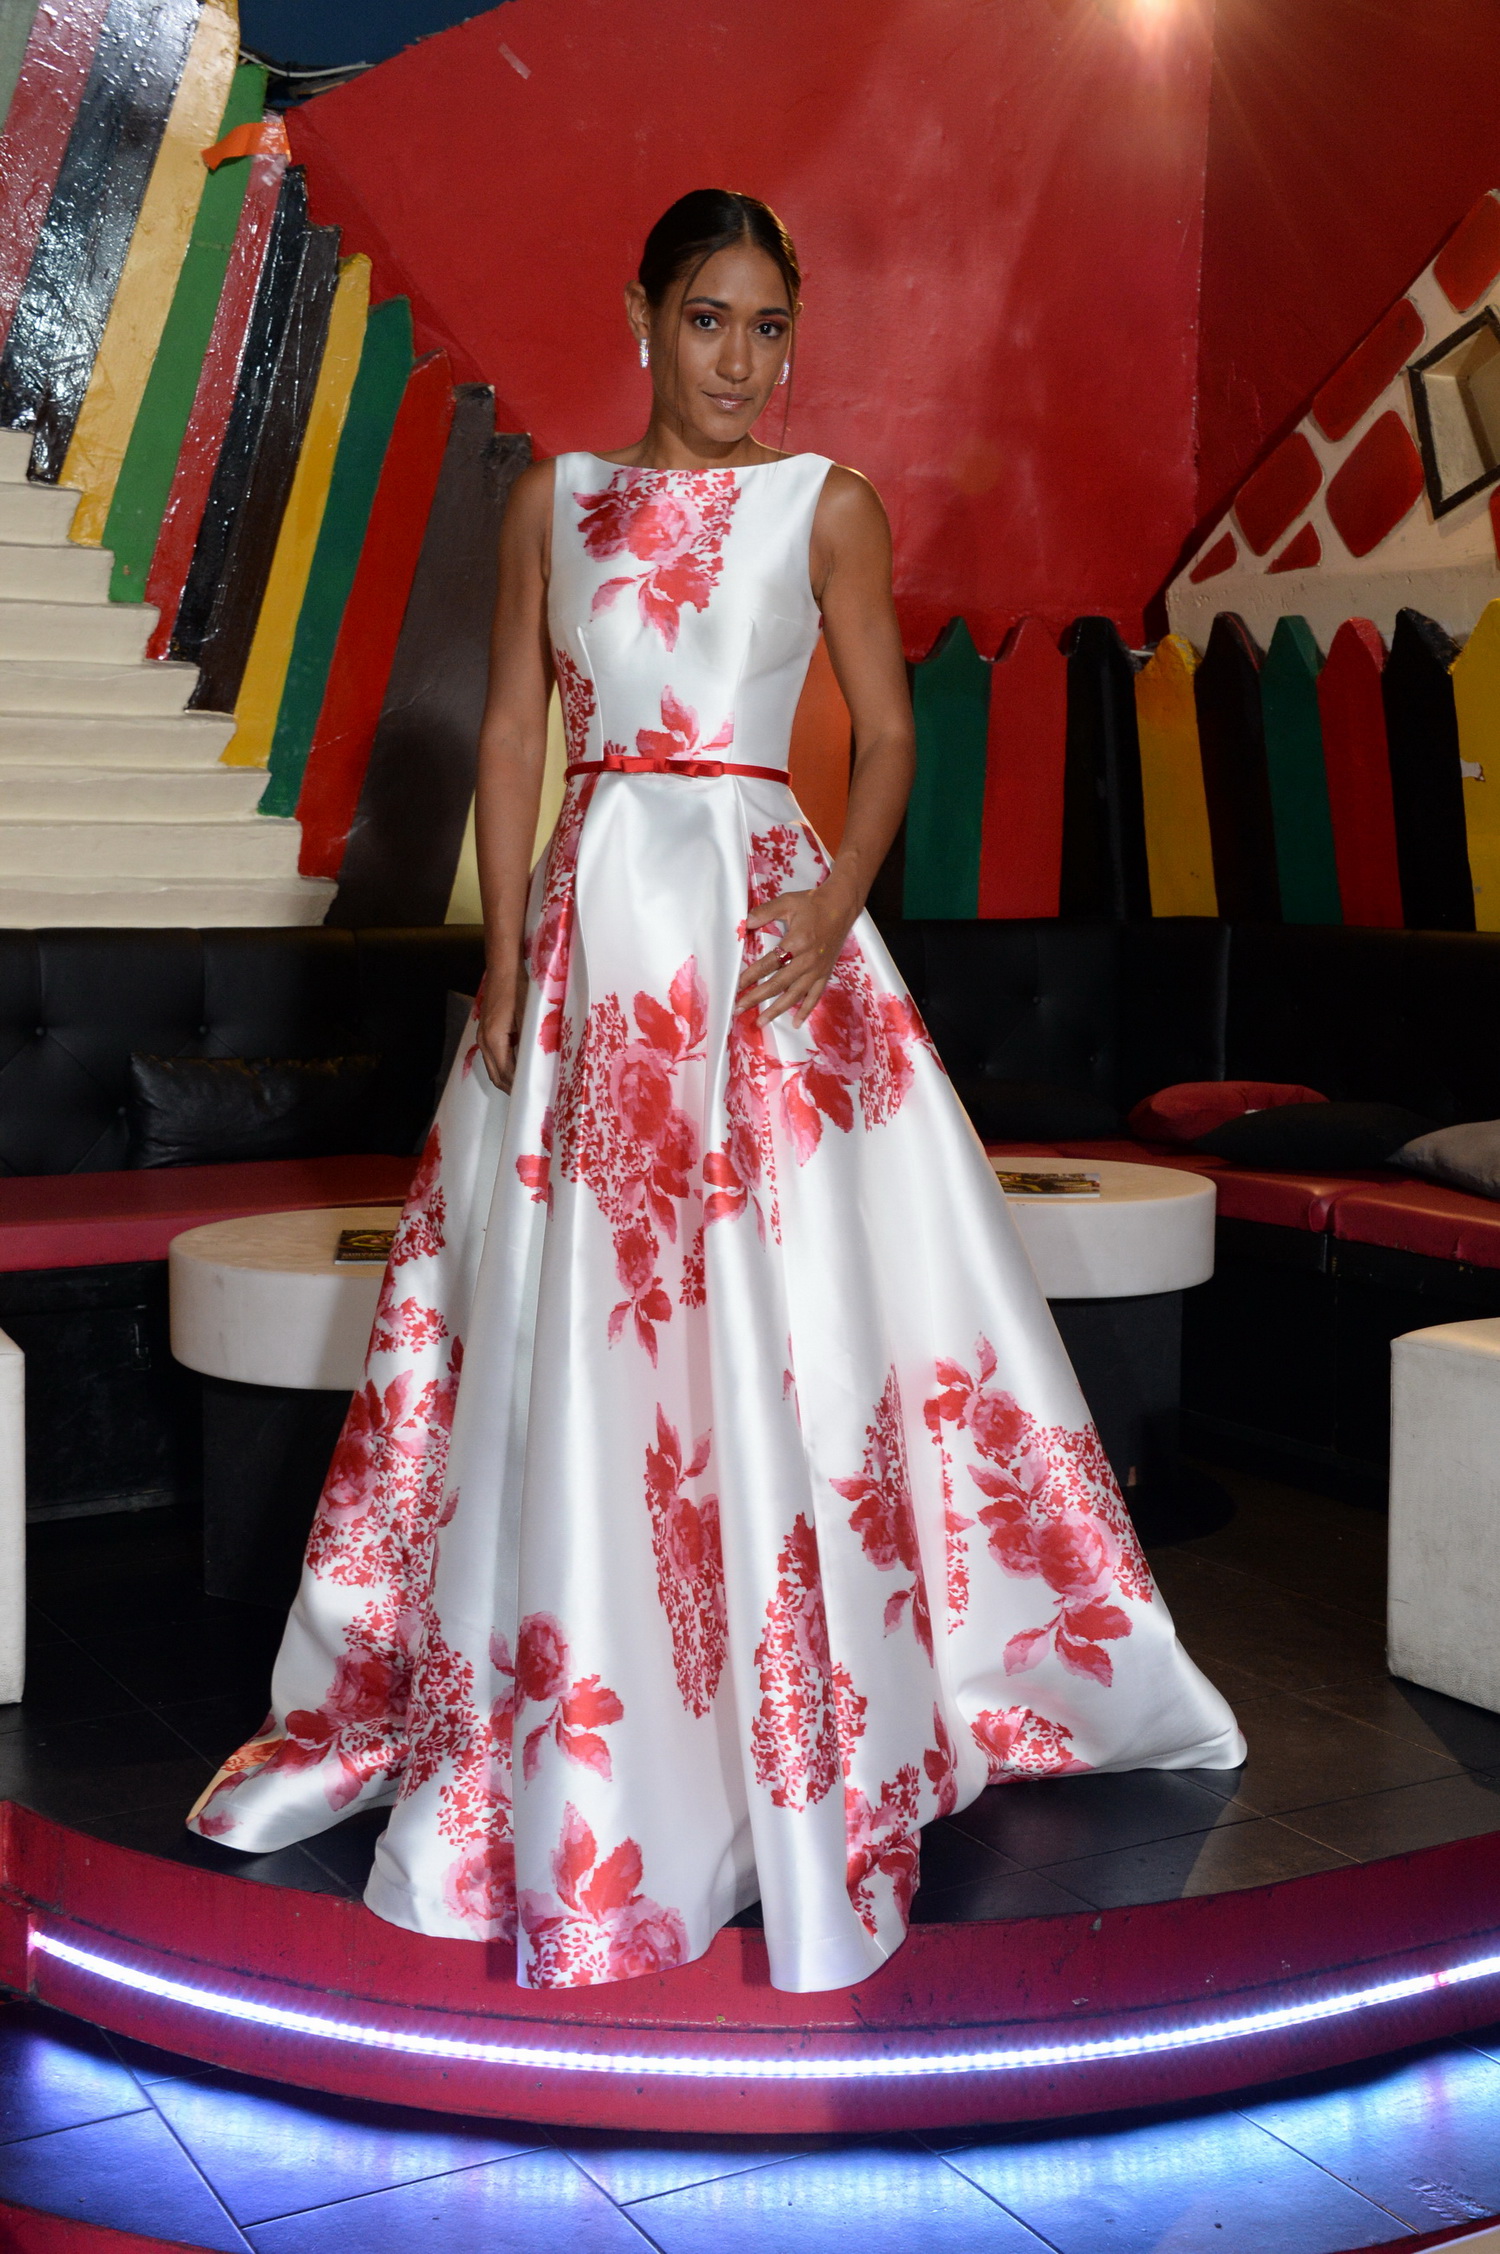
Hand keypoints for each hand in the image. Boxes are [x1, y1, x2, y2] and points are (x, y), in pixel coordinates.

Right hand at [477, 962, 526, 1091]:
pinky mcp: (485, 1030)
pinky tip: (517, 1066)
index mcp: (495, 1040)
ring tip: (523, 1086)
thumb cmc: (518, 988)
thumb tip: (537, 1063)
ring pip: (492, 1066)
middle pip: (495, 1075)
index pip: (506, 1073)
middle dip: (510, 1088)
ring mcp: (482, 1036)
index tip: (531, 1097)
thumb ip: (529, 1041)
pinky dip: (503, 1066)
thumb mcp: (528, 1015)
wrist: (503, 968)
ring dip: (506, 1078)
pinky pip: (492, 1056)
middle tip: (528, 1097)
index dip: (517, 1087)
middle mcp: (484, 1041)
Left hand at [737, 877, 858, 1026]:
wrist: (842, 906)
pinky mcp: (825, 973)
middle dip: (757, 998)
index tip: (737, 985)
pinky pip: (814, 996)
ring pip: (794, 995)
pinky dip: (805, 1010)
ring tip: (761, 1022)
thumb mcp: (787, 902)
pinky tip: (795, 1023)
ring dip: (776, 1010)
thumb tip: (744, 923)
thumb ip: (765, 912)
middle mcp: (808, 960)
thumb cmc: (813, 903)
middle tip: (739, 1008)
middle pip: (778, 984)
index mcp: (797, 942)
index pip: (769, 963)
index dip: (751, 975)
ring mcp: (817, 970)